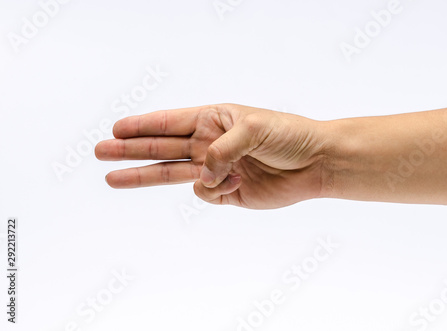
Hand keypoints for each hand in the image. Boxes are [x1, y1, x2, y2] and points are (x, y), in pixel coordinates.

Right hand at [95, 104, 328, 208]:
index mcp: (213, 120)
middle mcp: (210, 144)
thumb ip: (221, 149)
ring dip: (142, 176)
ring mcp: (216, 170)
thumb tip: (203, 175)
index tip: (116, 129)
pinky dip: (213, 189)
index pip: (170, 123)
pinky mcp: (227, 193)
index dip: (142, 126)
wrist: (315, 163)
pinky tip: (236, 181)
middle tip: (100, 152)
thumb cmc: (289, 135)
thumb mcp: (253, 128)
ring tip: (112, 179)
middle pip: (161, 149)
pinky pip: (205, 194)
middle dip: (130, 150)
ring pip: (171, 174)